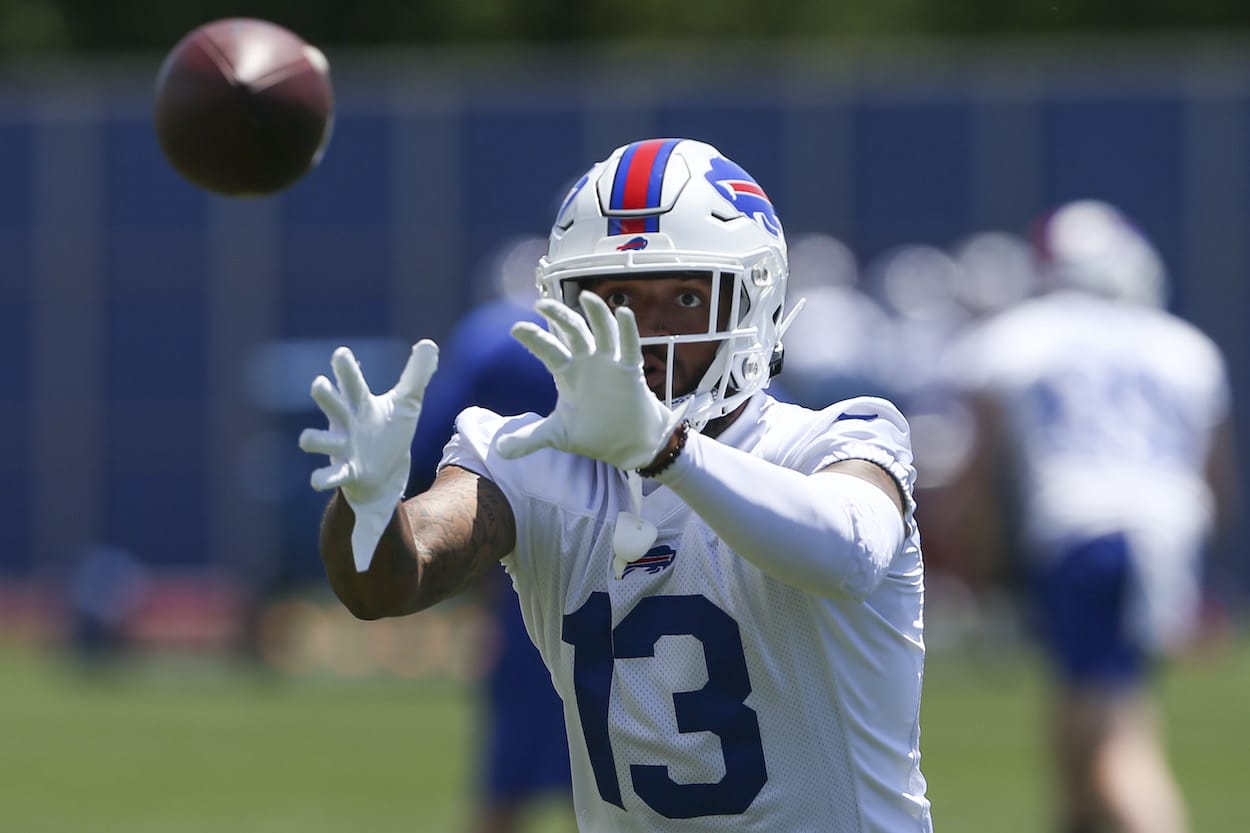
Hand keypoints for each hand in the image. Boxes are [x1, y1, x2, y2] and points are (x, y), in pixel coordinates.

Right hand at [298, 340, 438, 570]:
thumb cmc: (389, 433)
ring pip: (315, 440)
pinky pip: (326, 477)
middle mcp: (346, 422)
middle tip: (320, 384)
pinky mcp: (344, 474)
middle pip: (329, 403)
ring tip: (308, 439)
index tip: (341, 354)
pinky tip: (318, 480)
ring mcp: (342, 448)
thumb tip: (429, 344)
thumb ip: (417, 375)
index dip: (345, 368)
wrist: (385, 475)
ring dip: (313, 439)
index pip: (351, 382)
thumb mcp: (407, 404)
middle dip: (323, 394)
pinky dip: (322, 479)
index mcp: (360, 404)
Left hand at [497, 291, 685, 469]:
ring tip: (587, 296)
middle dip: (559, 316)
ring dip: (597, 314)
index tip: (516, 329)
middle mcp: (588, 362)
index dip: (534, 338)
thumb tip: (498, 450)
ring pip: (603, 331)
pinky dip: (628, 330)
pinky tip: (623, 313)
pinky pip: (630, 346)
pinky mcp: (631, 371)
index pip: (549, 349)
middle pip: (573, 331)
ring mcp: (610, 364)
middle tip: (541, 304)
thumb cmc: (595, 433)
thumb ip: (529, 439)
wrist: (630, 446)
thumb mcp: (558, 435)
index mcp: (568, 373)